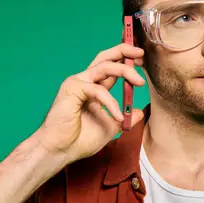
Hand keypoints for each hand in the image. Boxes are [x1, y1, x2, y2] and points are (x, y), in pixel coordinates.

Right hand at [33, 43, 145, 165]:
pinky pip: (98, 90)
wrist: (61, 151)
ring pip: (105, 67)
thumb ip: (124, 117)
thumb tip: (138, 113)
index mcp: (94, 87)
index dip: (126, 60)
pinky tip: (118, 116)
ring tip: (140, 82)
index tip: (142, 59)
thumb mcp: (111, 127)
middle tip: (141, 54)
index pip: (111, 66)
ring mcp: (78, 83)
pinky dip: (111, 102)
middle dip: (125, 51)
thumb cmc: (80, 140)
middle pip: (106, 57)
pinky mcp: (72, 89)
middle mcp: (85, 81)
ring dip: (125, 71)